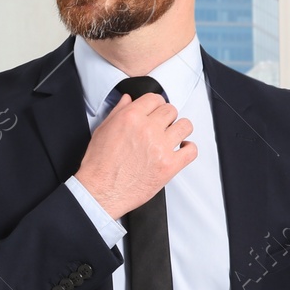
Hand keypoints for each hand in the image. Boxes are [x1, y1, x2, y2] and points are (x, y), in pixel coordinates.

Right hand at [73, 92, 196, 219]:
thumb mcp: (102, 131)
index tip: (155, 111)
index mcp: (131, 118)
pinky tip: (181, 150)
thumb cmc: (98, 165)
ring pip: (185, 126)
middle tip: (161, 126)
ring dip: (179, 130)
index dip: (155, 104)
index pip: (154, 98)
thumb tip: (128, 100)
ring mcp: (160, 148)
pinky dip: (189, 148)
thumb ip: (118, 112)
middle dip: (166, 117)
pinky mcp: (169, 166)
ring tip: (172, 137)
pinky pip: (191, 150)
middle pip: (171, 110)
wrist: (100, 191)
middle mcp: (147, 130)